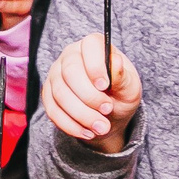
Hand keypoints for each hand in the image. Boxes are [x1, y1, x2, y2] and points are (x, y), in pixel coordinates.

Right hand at [43, 35, 140, 151]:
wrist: (108, 115)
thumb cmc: (121, 93)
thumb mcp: (130, 87)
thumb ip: (123, 76)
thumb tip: (116, 62)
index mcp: (94, 46)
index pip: (89, 45)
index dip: (95, 66)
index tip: (105, 86)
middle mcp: (71, 55)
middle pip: (70, 72)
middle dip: (90, 96)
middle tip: (107, 110)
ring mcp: (56, 75)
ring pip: (61, 94)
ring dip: (82, 115)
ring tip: (102, 127)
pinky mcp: (48, 95)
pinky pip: (53, 111)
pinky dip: (71, 125)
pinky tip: (87, 132)